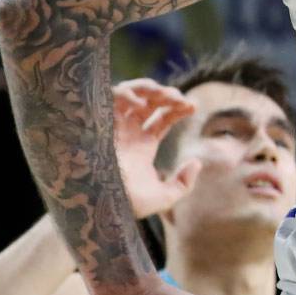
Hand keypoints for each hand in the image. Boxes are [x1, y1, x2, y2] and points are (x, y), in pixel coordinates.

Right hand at [113, 79, 199, 220]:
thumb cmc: (126, 204)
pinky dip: (128, 92)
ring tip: (168, 95)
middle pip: (149, 101)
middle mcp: (129, 132)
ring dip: (152, 88)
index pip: (163, 117)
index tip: (194, 107)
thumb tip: (197, 162)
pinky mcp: (100, 122)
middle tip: (182, 100)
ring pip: (132, 92)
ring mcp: (115, 126)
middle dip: (168, 95)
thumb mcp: (162, 197)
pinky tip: (142, 103)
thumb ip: (183, 184)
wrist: (99, 206)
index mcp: (142, 145)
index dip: (178, 108)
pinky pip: (111, 96)